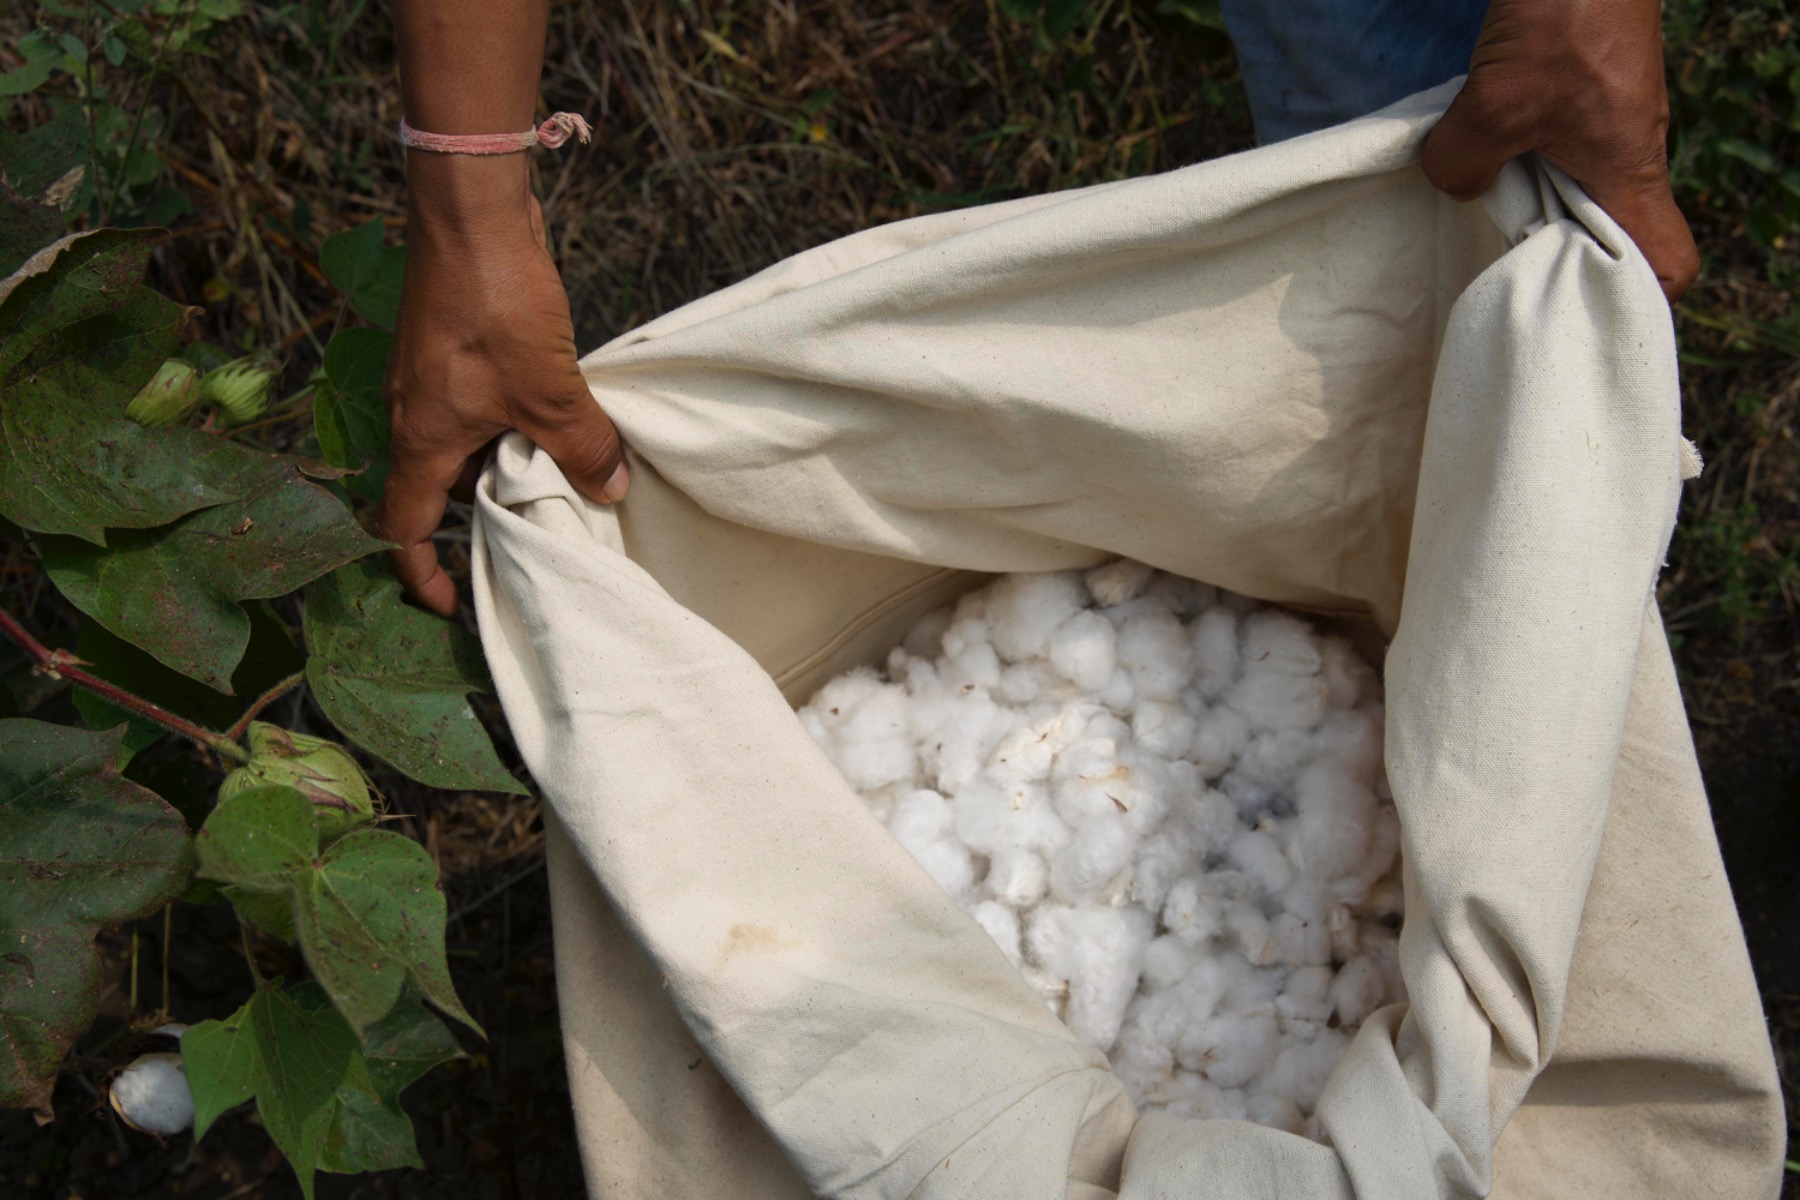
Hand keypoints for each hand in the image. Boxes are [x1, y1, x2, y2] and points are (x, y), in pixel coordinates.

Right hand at [380, 153, 627, 615]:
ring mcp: (431, 380)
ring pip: (466, 445)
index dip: (423, 573)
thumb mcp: (550, 393)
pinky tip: (558, 418)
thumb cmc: (495, 306)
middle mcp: (415, 414)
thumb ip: (582, 448)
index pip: (404, 527)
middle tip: (539, 531)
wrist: (474, 215)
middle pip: (442, 488)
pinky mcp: (453, 349)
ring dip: (505, 464)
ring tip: (562, 477)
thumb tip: (612, 489)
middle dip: (485, 514)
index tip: (448, 605)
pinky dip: (511, 424)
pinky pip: (478, 407)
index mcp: (421, 440)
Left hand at [1421, 0, 1698, 301]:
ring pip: (1577, 193)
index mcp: (1628, 173)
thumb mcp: (1492, 108)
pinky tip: (1481, 160)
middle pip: (1612, 238)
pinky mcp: (1584, 97)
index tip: (1579, 312)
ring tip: (1485, 221)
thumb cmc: (1562, 23)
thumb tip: (1456, 187)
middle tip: (1510, 279)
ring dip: (1533, 209)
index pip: (1666, 263)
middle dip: (1563, 265)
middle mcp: (1628, 155)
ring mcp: (1608, 126)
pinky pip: (1557, 151)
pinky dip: (1523, 164)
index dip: (1636, 301)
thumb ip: (1463, 165)